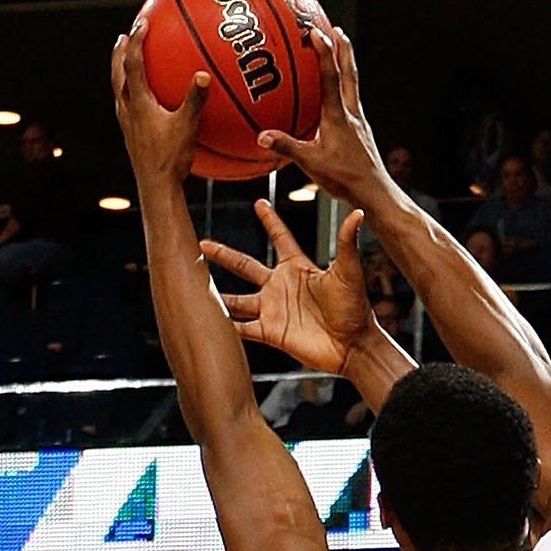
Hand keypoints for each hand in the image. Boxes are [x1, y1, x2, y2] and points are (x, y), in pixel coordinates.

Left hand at [111, 24, 208, 187]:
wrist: (155, 188)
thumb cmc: (171, 160)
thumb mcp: (187, 128)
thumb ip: (194, 100)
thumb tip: (203, 75)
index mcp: (138, 103)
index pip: (133, 64)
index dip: (137, 41)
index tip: (142, 23)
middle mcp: (128, 110)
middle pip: (118, 73)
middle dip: (120, 53)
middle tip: (123, 37)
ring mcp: (127, 124)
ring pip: (119, 90)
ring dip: (121, 72)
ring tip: (125, 62)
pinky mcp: (130, 136)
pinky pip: (126, 107)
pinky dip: (130, 95)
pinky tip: (140, 100)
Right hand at [202, 198, 374, 373]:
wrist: (353, 346)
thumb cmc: (354, 308)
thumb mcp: (348, 271)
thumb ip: (346, 242)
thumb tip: (358, 212)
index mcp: (297, 267)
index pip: (280, 237)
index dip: (271, 220)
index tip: (259, 203)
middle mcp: (280, 286)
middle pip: (245, 266)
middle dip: (224, 255)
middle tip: (202, 243)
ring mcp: (273, 310)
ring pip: (237, 299)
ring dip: (217, 293)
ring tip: (193, 283)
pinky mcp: (270, 332)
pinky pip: (242, 327)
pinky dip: (225, 324)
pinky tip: (206, 318)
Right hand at [255, 22, 388, 204]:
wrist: (376, 195)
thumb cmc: (346, 180)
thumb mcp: (312, 164)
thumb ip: (287, 148)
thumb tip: (262, 137)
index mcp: (339, 116)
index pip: (331, 76)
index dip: (324, 52)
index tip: (315, 31)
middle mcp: (352, 114)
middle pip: (349, 73)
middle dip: (343, 49)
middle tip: (336, 28)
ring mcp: (359, 123)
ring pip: (353, 85)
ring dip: (346, 65)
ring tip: (340, 49)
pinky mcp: (361, 133)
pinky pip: (350, 103)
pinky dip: (344, 89)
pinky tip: (337, 95)